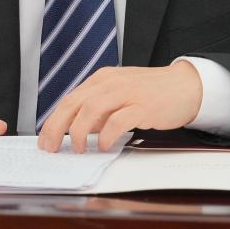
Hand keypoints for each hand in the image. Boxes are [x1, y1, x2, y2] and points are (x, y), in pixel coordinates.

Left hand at [37, 63, 202, 152]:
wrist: (185, 85)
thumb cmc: (151, 93)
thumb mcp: (119, 96)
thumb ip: (99, 111)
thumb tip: (79, 131)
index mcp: (101, 80)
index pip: (69, 99)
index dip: (53, 121)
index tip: (45, 140)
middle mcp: (110, 82)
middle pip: (74, 104)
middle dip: (57, 128)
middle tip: (51, 148)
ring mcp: (126, 92)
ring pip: (91, 109)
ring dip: (79, 131)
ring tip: (78, 149)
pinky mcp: (143, 105)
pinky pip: (118, 120)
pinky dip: (107, 134)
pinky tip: (105, 146)